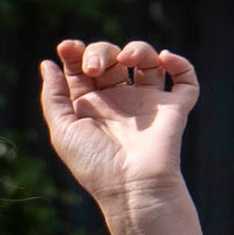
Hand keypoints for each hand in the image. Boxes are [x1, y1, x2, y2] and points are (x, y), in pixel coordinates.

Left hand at [37, 38, 198, 211]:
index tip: (67, 47)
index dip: (75, 53)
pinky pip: (186, 80)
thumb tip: (48, 64)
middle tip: (95, 68)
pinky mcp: (174, 108)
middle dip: (101, 52)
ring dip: (138, 49)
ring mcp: (148, 102)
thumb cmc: (94, 164)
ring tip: (127, 58)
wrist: (132, 187)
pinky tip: (165, 58)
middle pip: (112, 58)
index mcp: (91, 105)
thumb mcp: (63, 131)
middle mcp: (119, 100)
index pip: (83, 68)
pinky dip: (180, 63)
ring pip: (147, 60)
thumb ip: (53, 97)